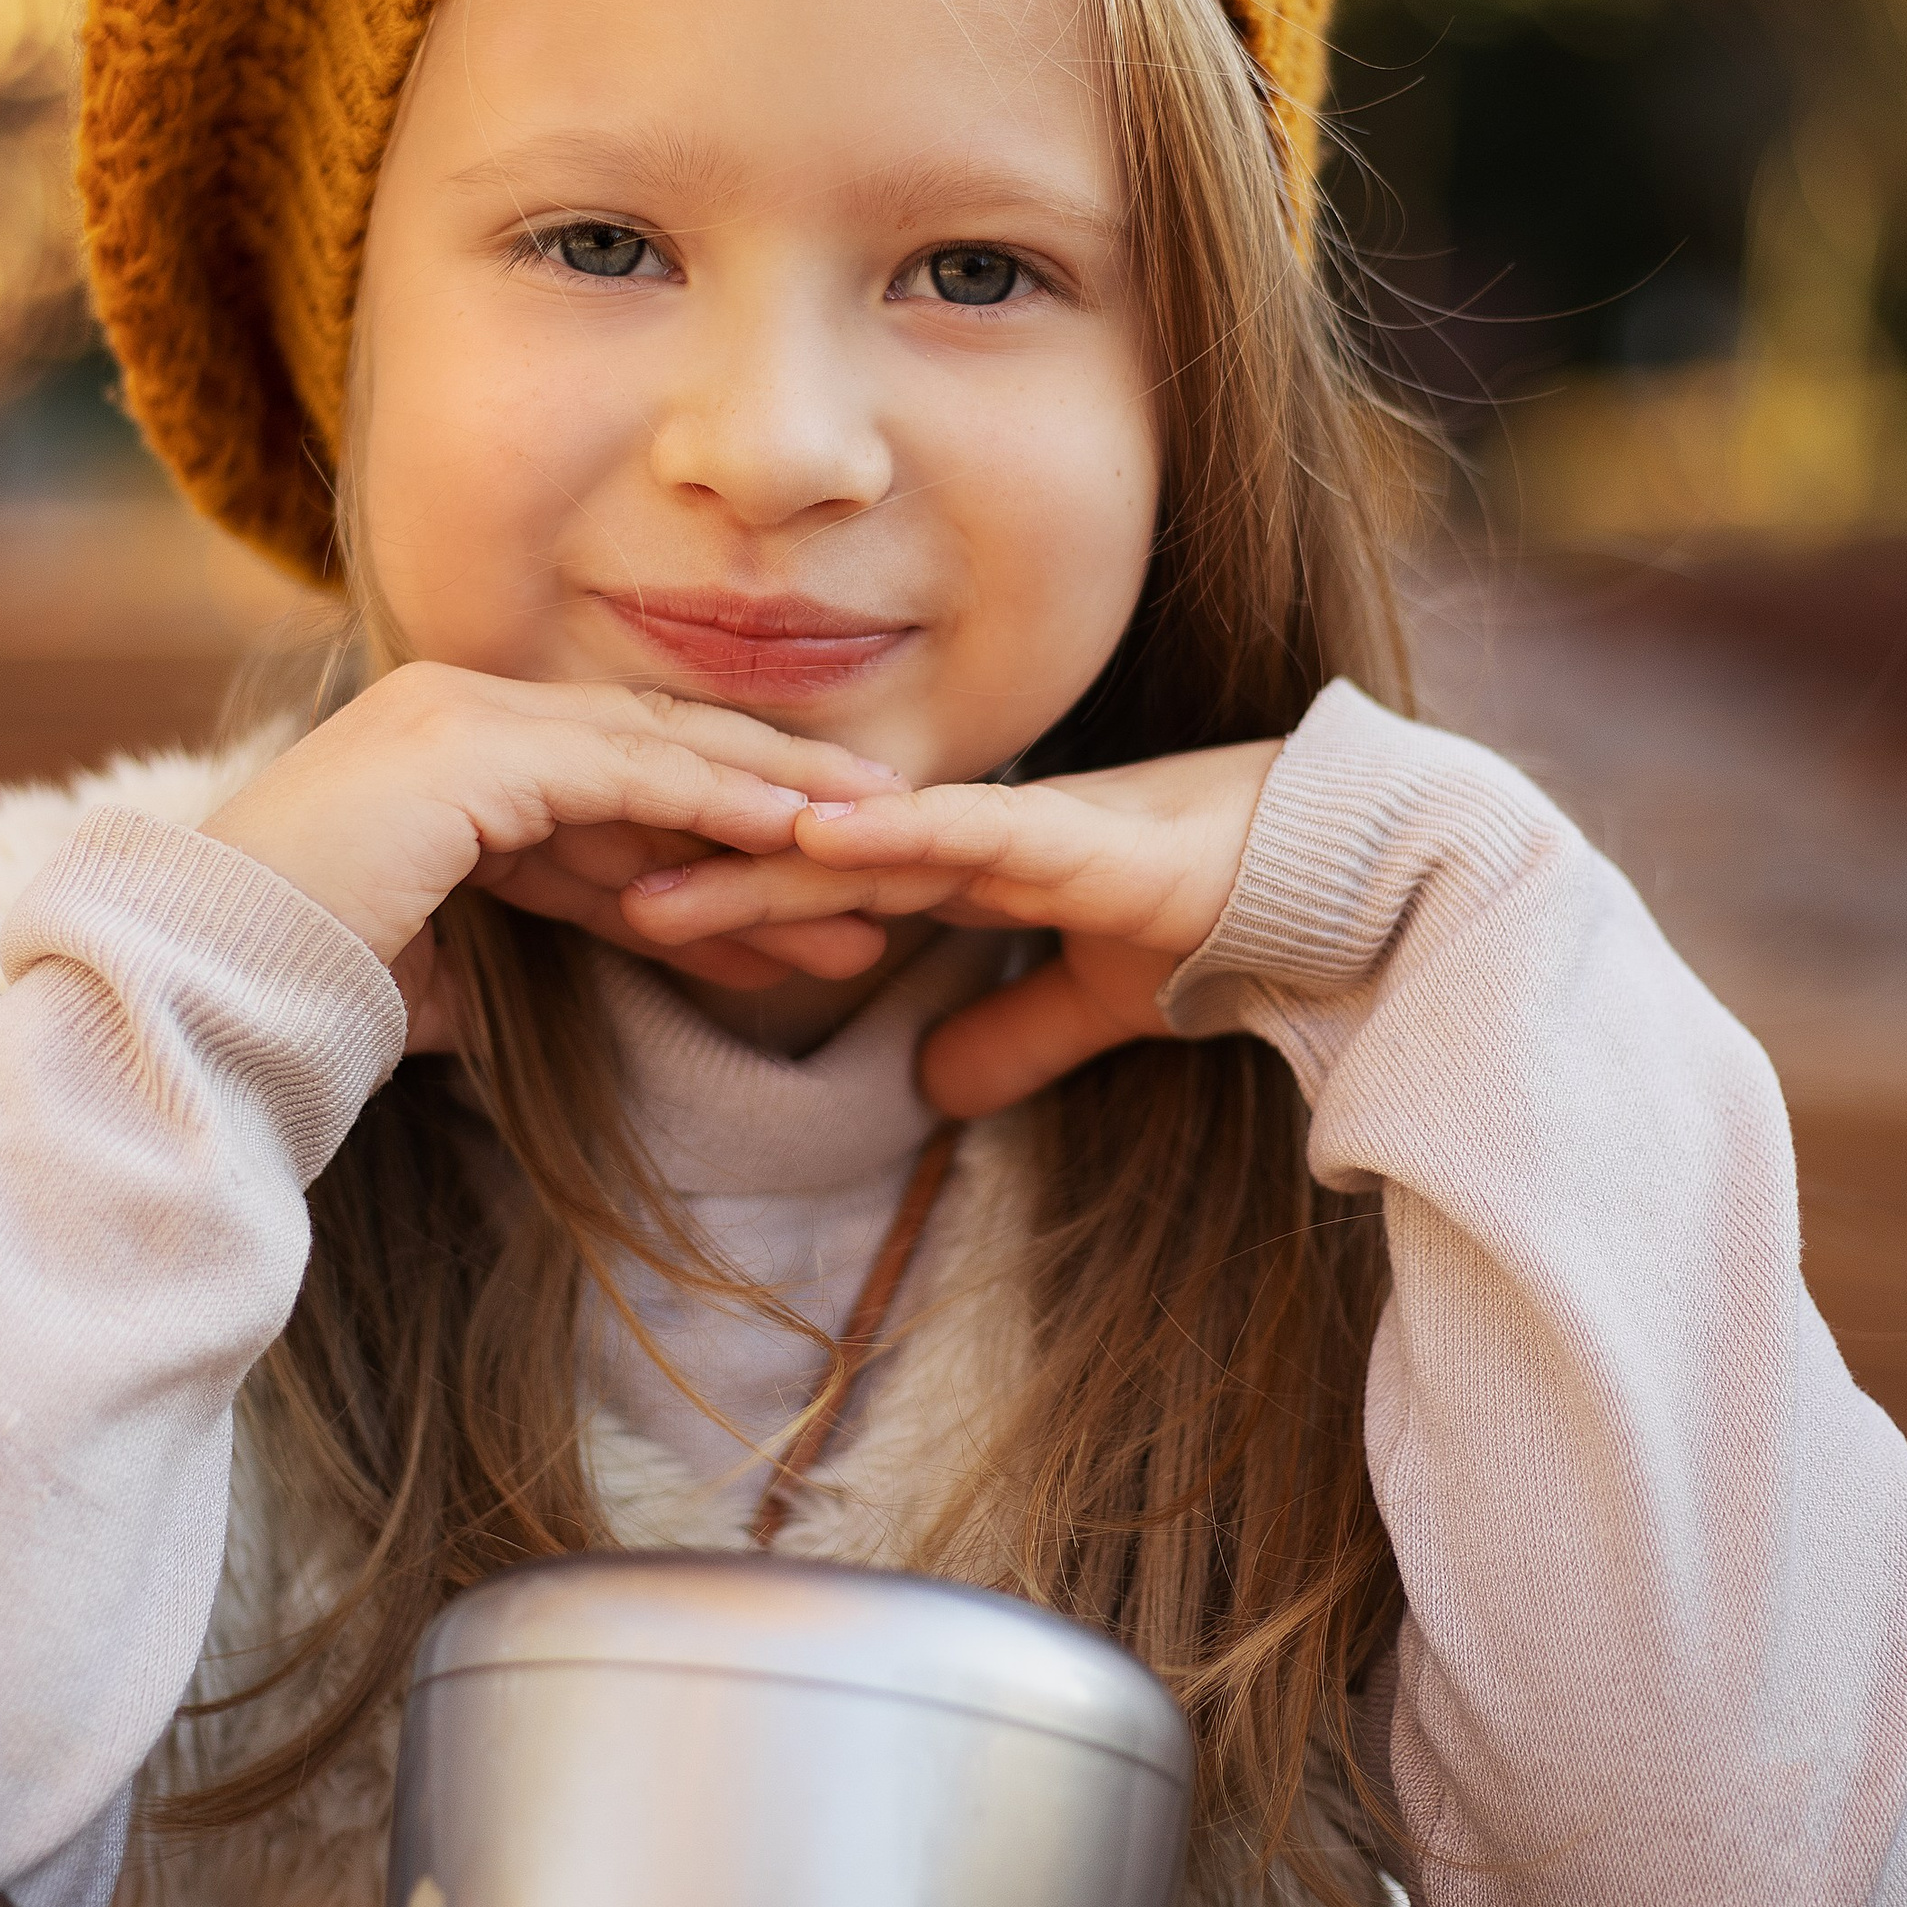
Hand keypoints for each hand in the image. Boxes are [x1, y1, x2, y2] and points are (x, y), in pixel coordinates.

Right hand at [206, 667, 903, 1030]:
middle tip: (889, 854)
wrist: (194, 1015)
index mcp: (437, 755)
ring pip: (657, 755)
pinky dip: (724, 800)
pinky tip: (808, 836)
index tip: (809, 889)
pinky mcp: (469, 753)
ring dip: (778, 806)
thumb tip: (523, 994)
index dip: (717, 839)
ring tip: (885, 853)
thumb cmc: (294, 1009)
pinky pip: (628, 774)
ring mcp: (456, 719)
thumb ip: (491, 948)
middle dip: (773, 813)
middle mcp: (449, 711)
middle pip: (650, 760)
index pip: (610, 791)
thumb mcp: (434, 971)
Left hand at [617, 737, 1282, 1116]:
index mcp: (965, 861)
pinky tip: (806, 841)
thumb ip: (1015, 1036)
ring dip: (748, 858)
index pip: (811, 879)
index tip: (605, 907)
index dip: (714, 893)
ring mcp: (1014, 823)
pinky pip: (961, 830)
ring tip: (641, 875)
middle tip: (570, 886)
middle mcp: (969, 830)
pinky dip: (884, 835)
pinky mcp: (1070, 833)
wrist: (1336, 892)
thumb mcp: (1096, 1003)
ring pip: (854, 839)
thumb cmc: (1221, 922)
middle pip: (798, 852)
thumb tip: (933, 1083)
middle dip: (687, 869)